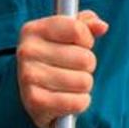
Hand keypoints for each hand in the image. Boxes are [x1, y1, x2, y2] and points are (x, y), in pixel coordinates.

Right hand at [15, 12, 104, 127]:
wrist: (33, 95)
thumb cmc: (54, 60)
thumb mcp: (65, 36)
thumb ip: (85, 25)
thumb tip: (101, 26)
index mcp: (33, 30)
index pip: (77, 30)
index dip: (87, 40)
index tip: (80, 45)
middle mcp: (26, 51)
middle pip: (85, 58)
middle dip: (87, 66)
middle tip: (73, 69)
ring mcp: (28, 77)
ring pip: (84, 81)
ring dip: (83, 85)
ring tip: (69, 84)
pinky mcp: (35, 101)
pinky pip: (77, 102)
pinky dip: (80, 102)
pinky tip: (68, 98)